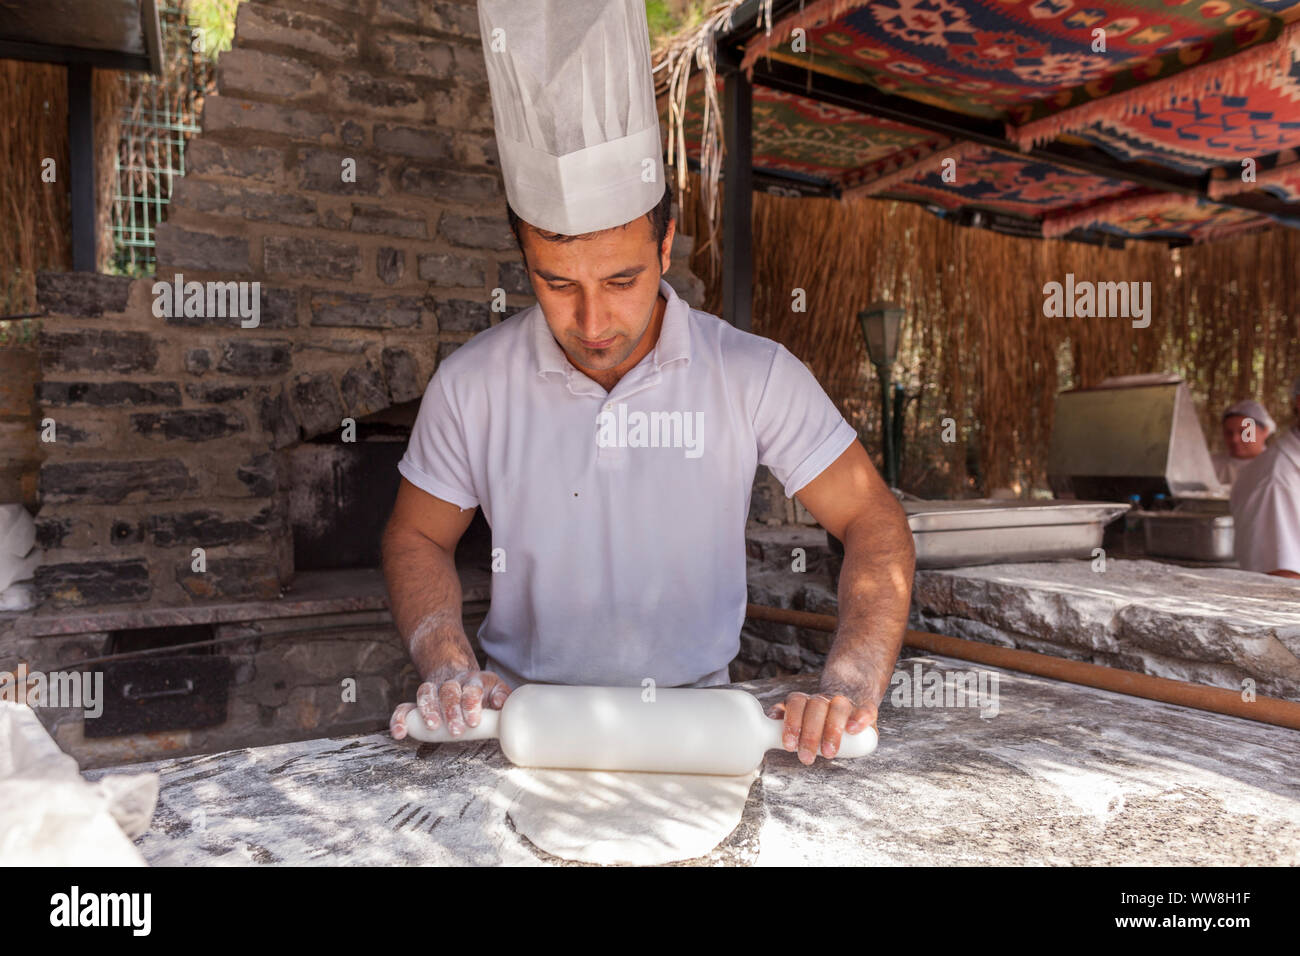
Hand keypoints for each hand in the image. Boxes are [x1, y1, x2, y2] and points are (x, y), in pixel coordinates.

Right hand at [389, 665, 510, 739]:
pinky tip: (400, 733)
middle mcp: (452, 683)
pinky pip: (405, 707)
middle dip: (451, 710)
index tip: (473, 721)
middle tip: (456, 730)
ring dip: (428, 709)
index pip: (471, 688)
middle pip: (448, 691)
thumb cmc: (483, 692)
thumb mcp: (496, 690)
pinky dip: (400, 719)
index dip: (471, 703)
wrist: (461, 678)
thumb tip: (501, 703)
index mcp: (473, 681)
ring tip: (431, 726)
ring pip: (426, 692)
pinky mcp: (419, 702)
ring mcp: (434, 690)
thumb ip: (502, 696)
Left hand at [766, 690, 876, 765]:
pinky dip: (860, 718)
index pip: (795, 704)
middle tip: (806, 757)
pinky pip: (865, 709)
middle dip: (810, 734)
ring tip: (829, 753)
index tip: (790, 746)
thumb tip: (766, 729)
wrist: (848, 705)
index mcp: (805, 702)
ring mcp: (845, 703)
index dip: (792, 723)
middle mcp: (824, 699)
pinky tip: (853, 729)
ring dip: (832, 729)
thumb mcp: (798, 723)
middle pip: (815, 707)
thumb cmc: (817, 722)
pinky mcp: (865, 709)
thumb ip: (783, 723)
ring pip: (838, 707)